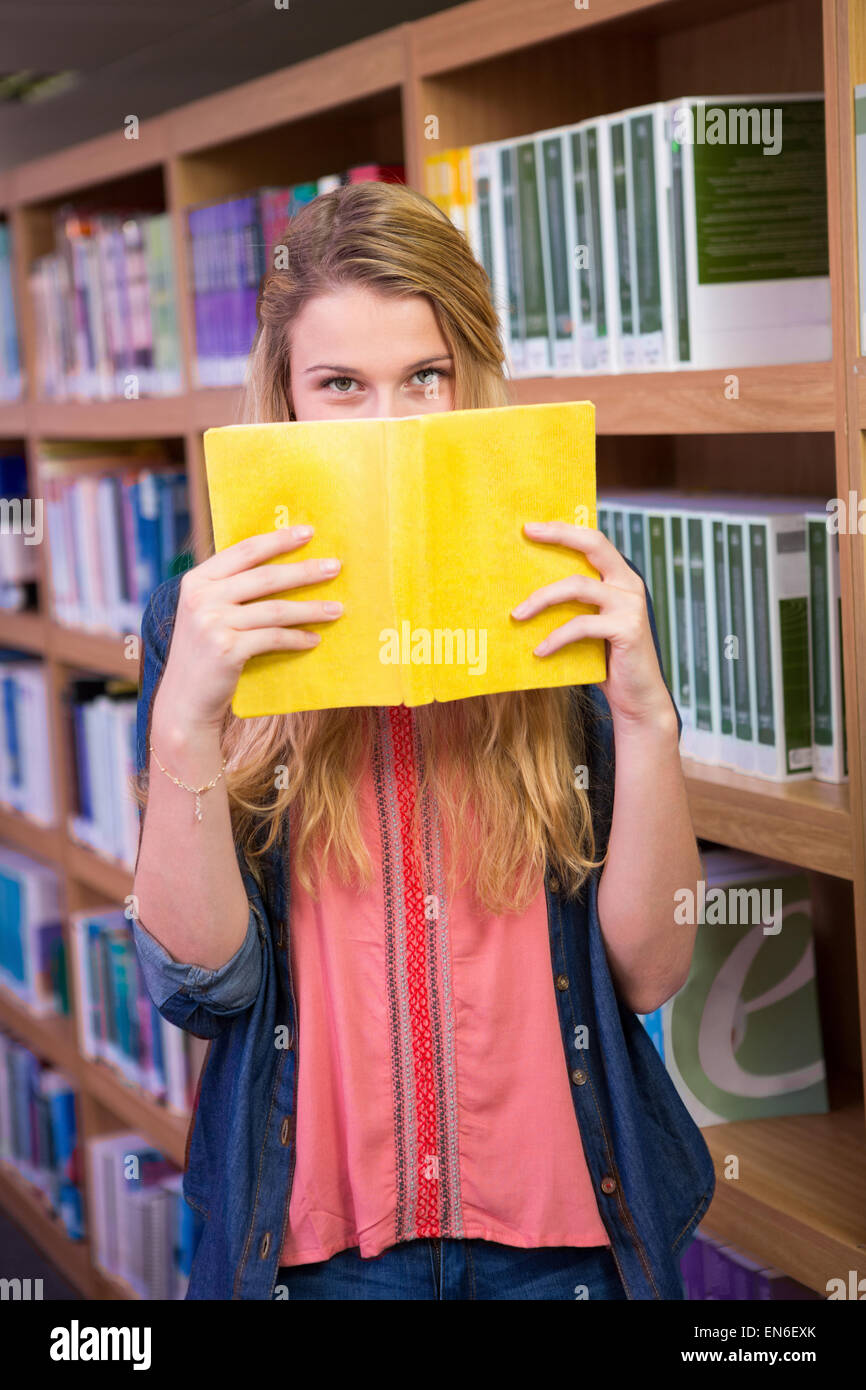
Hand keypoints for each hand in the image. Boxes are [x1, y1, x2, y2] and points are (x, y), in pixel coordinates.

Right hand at [152, 527, 342, 733]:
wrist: (184, 700)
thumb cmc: (204, 653)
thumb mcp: (206, 613)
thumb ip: (231, 589)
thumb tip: (282, 565)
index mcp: (197, 580)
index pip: (244, 551)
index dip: (278, 540)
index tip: (308, 532)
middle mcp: (201, 597)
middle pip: (265, 577)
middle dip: (304, 571)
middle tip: (335, 567)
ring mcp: (212, 623)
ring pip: (275, 609)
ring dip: (311, 609)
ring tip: (337, 609)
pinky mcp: (227, 649)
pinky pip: (274, 638)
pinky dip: (297, 638)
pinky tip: (314, 639)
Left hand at [510, 520, 672, 726]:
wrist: (636, 698)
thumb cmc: (605, 661)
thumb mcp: (588, 625)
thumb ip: (572, 605)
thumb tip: (524, 591)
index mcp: (620, 578)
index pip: (594, 541)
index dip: (564, 530)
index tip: (530, 526)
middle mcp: (629, 584)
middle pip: (593, 546)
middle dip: (559, 536)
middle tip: (527, 534)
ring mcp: (631, 605)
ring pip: (578, 586)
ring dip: (542, 598)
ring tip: (517, 615)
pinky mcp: (628, 629)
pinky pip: (581, 626)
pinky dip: (555, 638)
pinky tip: (538, 651)